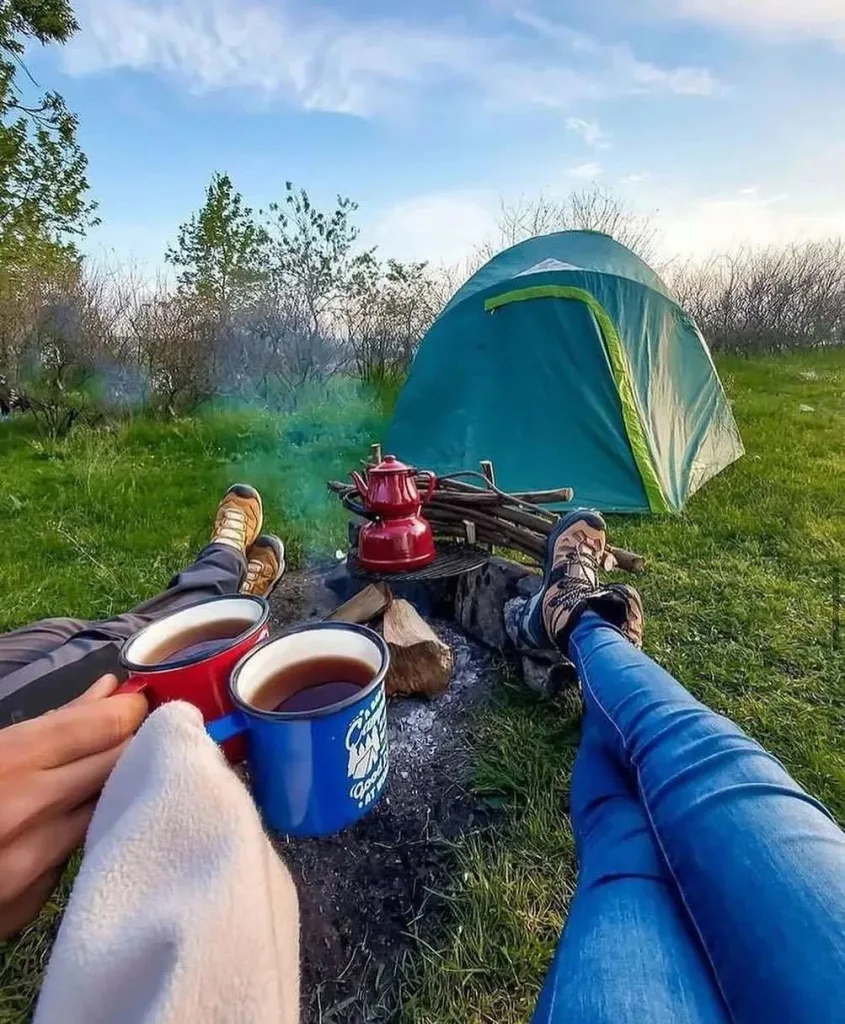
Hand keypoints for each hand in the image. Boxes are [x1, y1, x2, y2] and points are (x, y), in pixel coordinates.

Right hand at [0, 675, 146, 938]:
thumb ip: (51, 721)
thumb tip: (108, 692)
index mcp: (9, 761)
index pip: (107, 726)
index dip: (133, 711)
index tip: (142, 704)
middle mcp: (28, 814)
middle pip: (121, 767)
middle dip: (137, 747)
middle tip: (142, 734)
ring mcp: (30, 868)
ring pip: (106, 815)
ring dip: (115, 793)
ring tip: (107, 774)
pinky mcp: (25, 909)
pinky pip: (73, 858)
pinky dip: (78, 837)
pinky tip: (66, 824)